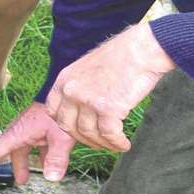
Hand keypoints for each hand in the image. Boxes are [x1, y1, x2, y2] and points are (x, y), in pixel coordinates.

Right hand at [0, 103, 74, 186]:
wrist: (65, 92)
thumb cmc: (58, 112)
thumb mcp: (60, 136)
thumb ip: (56, 158)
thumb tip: (51, 178)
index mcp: (16, 135)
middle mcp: (18, 133)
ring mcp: (28, 131)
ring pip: (19, 152)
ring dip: (19, 166)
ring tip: (21, 181)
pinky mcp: (38, 130)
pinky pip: (33, 147)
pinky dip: (35, 157)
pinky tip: (45, 165)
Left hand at [43, 23, 174, 152]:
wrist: (141, 49)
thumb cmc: (120, 57)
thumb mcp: (86, 69)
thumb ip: (78, 88)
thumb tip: (80, 110)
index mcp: (64, 79)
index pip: (53, 111)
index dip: (66, 124)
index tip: (78, 130)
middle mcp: (71, 91)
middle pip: (68, 127)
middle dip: (84, 139)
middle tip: (98, 142)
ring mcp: (88, 100)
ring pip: (89, 134)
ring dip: (103, 144)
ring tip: (115, 144)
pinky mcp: (108, 109)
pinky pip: (109, 135)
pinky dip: (117, 143)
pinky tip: (124, 144)